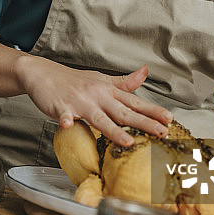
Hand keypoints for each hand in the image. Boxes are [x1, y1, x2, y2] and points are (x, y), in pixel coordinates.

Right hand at [16, 56, 171, 145]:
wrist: (43, 73)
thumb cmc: (74, 80)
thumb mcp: (102, 79)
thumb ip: (124, 82)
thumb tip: (145, 73)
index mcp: (108, 91)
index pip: (135, 102)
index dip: (153, 111)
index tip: (170, 119)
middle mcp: (98, 96)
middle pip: (124, 112)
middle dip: (144, 123)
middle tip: (162, 132)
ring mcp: (80, 101)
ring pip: (99, 118)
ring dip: (113, 130)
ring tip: (127, 141)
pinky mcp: (61, 107)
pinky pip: (63, 115)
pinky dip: (66, 120)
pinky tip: (68, 125)